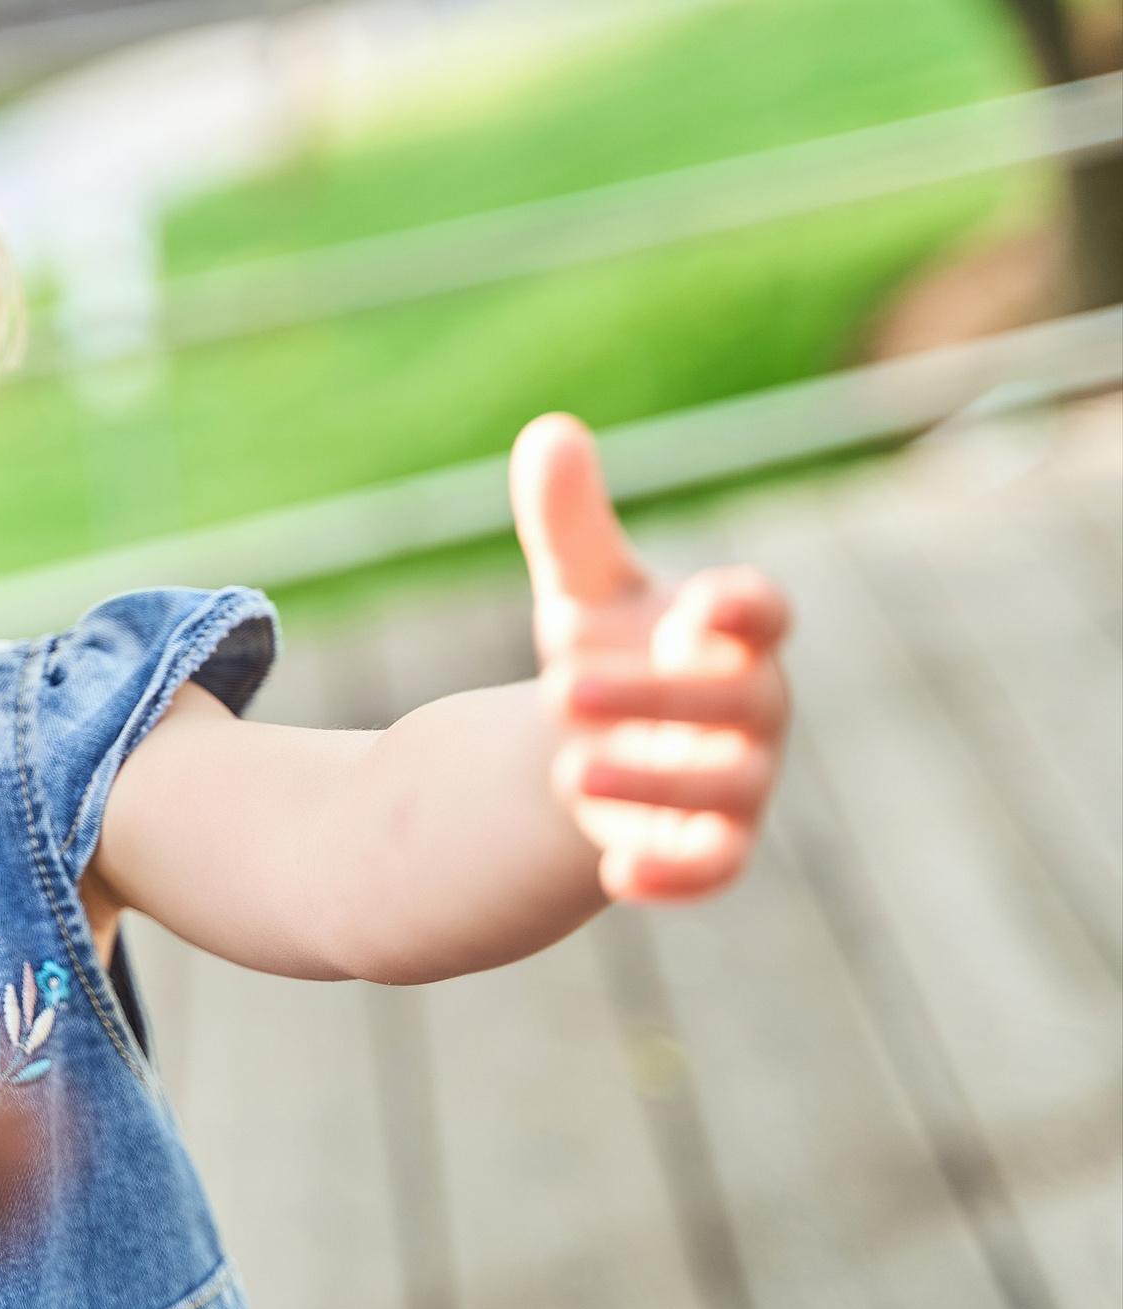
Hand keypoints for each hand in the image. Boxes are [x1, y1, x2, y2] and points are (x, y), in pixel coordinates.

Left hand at [510, 414, 791, 902]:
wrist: (600, 743)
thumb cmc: (611, 648)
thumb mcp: (583, 587)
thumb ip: (569, 519)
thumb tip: (548, 430)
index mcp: (729, 634)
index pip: (761, 614)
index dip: (741, 609)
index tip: (699, 604)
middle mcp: (750, 708)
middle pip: (734, 704)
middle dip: (653, 697)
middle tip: (557, 684)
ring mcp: (737, 782)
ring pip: (725, 792)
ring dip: (653, 786)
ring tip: (566, 774)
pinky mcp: (711, 847)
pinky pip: (713, 869)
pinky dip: (673, 876)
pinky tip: (614, 878)